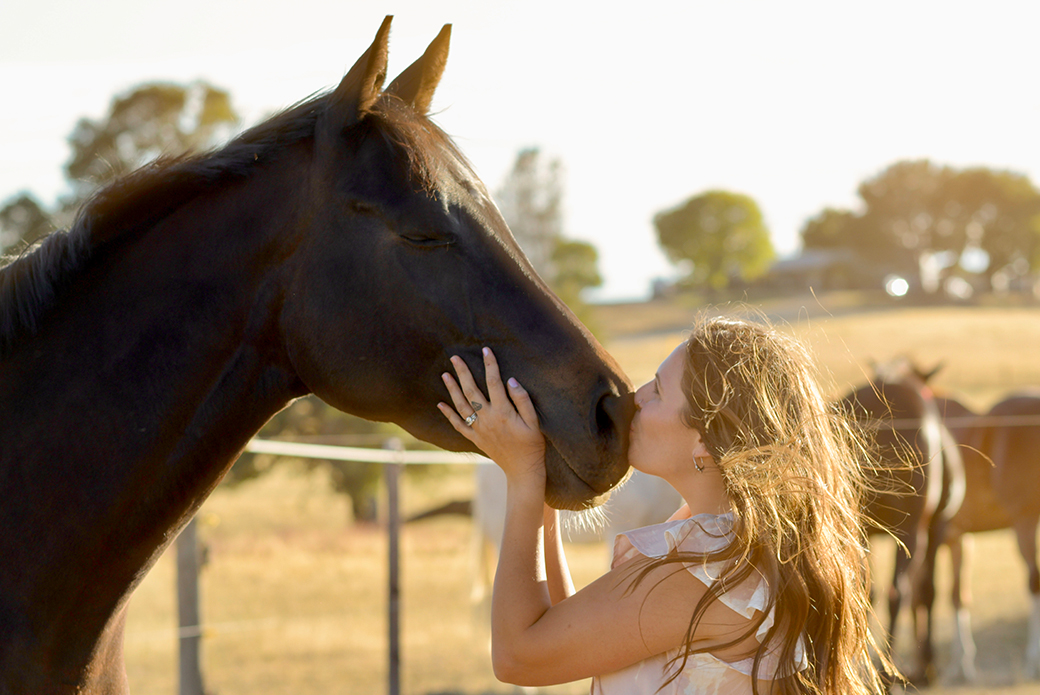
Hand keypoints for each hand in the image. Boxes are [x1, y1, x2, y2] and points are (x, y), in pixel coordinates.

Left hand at [438, 347, 545, 486]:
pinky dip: (448, 414)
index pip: (494, 382)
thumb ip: (523, 400)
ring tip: (445, 374)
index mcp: (503, 411)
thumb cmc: (532, 445)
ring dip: (452, 389)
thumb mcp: (534, 422)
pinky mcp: (475, 438)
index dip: (490, 364)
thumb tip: (510, 380)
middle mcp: (487, 418)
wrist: (523, 470)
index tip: (485, 349)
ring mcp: (479, 429)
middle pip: (471, 390)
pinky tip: (440, 404)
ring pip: (461, 405)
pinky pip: (458, 425)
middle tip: (454, 357)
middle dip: (463, 372)